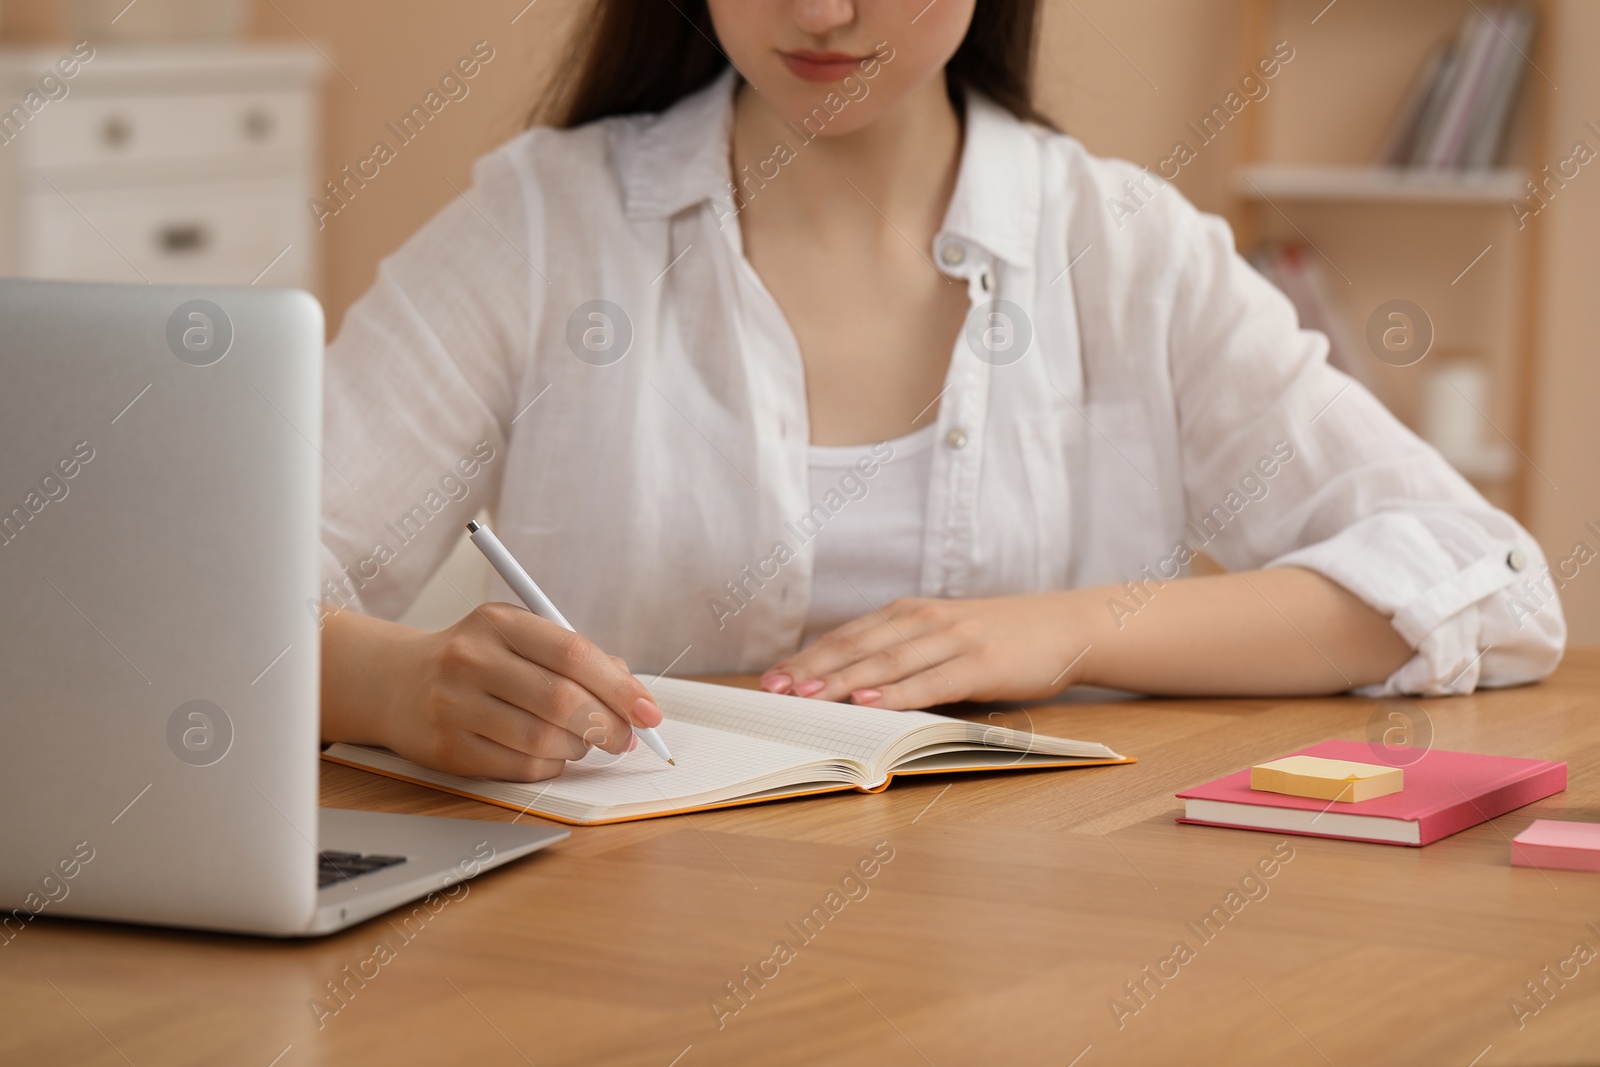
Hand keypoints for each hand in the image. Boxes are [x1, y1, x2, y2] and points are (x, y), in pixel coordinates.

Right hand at [320, 604, 662, 781]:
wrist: (397, 682)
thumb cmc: (479, 659)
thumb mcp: (521, 637)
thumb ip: (578, 657)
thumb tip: (634, 697)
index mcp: (498, 622)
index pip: (572, 653)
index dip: (619, 687)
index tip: (648, 712)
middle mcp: (471, 660)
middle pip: (561, 701)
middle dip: (607, 725)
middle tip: (624, 737)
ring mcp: (454, 706)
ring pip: (543, 740)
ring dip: (579, 748)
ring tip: (583, 741)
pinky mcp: (447, 748)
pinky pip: (519, 767)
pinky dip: (549, 766)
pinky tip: (551, 754)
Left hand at [759, 594, 1089, 709]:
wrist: (1064, 627)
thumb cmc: (997, 639)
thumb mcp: (942, 638)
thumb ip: (902, 656)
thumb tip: (850, 689)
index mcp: (909, 614)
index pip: (846, 637)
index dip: (806, 658)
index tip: (770, 681)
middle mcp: (925, 620)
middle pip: (857, 647)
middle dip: (812, 670)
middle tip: (774, 692)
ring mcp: (953, 639)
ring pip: (887, 662)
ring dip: (844, 680)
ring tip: (808, 696)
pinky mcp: (980, 663)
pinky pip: (932, 681)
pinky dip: (898, 693)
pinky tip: (870, 703)